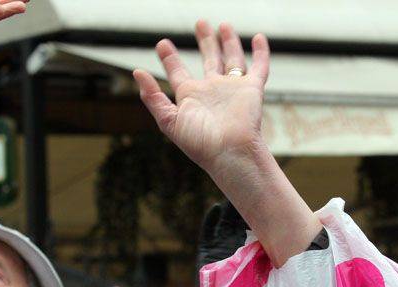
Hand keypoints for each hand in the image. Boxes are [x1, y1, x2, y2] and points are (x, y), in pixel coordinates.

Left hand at [133, 21, 268, 179]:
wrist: (230, 153)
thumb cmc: (200, 143)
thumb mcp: (169, 121)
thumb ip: (153, 98)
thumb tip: (136, 72)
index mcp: (191, 97)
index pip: (178, 72)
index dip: (170, 58)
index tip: (162, 44)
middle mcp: (212, 91)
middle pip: (209, 59)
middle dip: (205, 41)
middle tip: (200, 23)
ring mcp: (233, 89)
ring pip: (232, 60)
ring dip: (228, 42)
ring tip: (223, 25)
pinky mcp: (252, 89)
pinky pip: (259, 67)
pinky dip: (260, 53)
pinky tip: (258, 38)